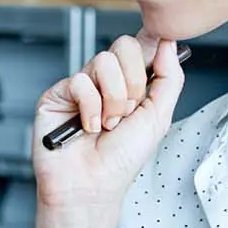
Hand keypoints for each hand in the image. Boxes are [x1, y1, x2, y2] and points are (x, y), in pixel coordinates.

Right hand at [30, 33, 184, 210]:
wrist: (92, 185)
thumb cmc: (121, 160)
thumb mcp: (158, 118)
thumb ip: (169, 79)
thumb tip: (168, 43)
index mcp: (131, 83)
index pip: (141, 47)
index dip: (151, 42)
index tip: (161, 45)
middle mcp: (106, 81)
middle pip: (124, 47)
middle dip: (134, 83)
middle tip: (128, 112)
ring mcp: (82, 85)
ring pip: (103, 62)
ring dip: (113, 100)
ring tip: (107, 124)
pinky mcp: (58, 93)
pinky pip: (80, 81)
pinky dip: (90, 108)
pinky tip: (87, 127)